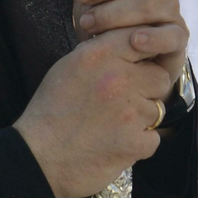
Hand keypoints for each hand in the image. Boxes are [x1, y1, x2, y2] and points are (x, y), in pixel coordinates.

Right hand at [14, 26, 171, 197]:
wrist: (37, 157)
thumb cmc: (51, 111)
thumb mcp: (69, 66)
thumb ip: (101, 51)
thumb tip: (128, 42)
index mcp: (99, 55)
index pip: (142, 40)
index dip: (143, 56)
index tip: (137, 68)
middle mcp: (118, 79)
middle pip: (160, 77)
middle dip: (146, 89)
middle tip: (122, 101)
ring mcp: (130, 112)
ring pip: (157, 109)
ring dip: (140, 117)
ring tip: (111, 124)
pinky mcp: (135, 143)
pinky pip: (153, 137)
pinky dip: (137, 142)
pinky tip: (114, 143)